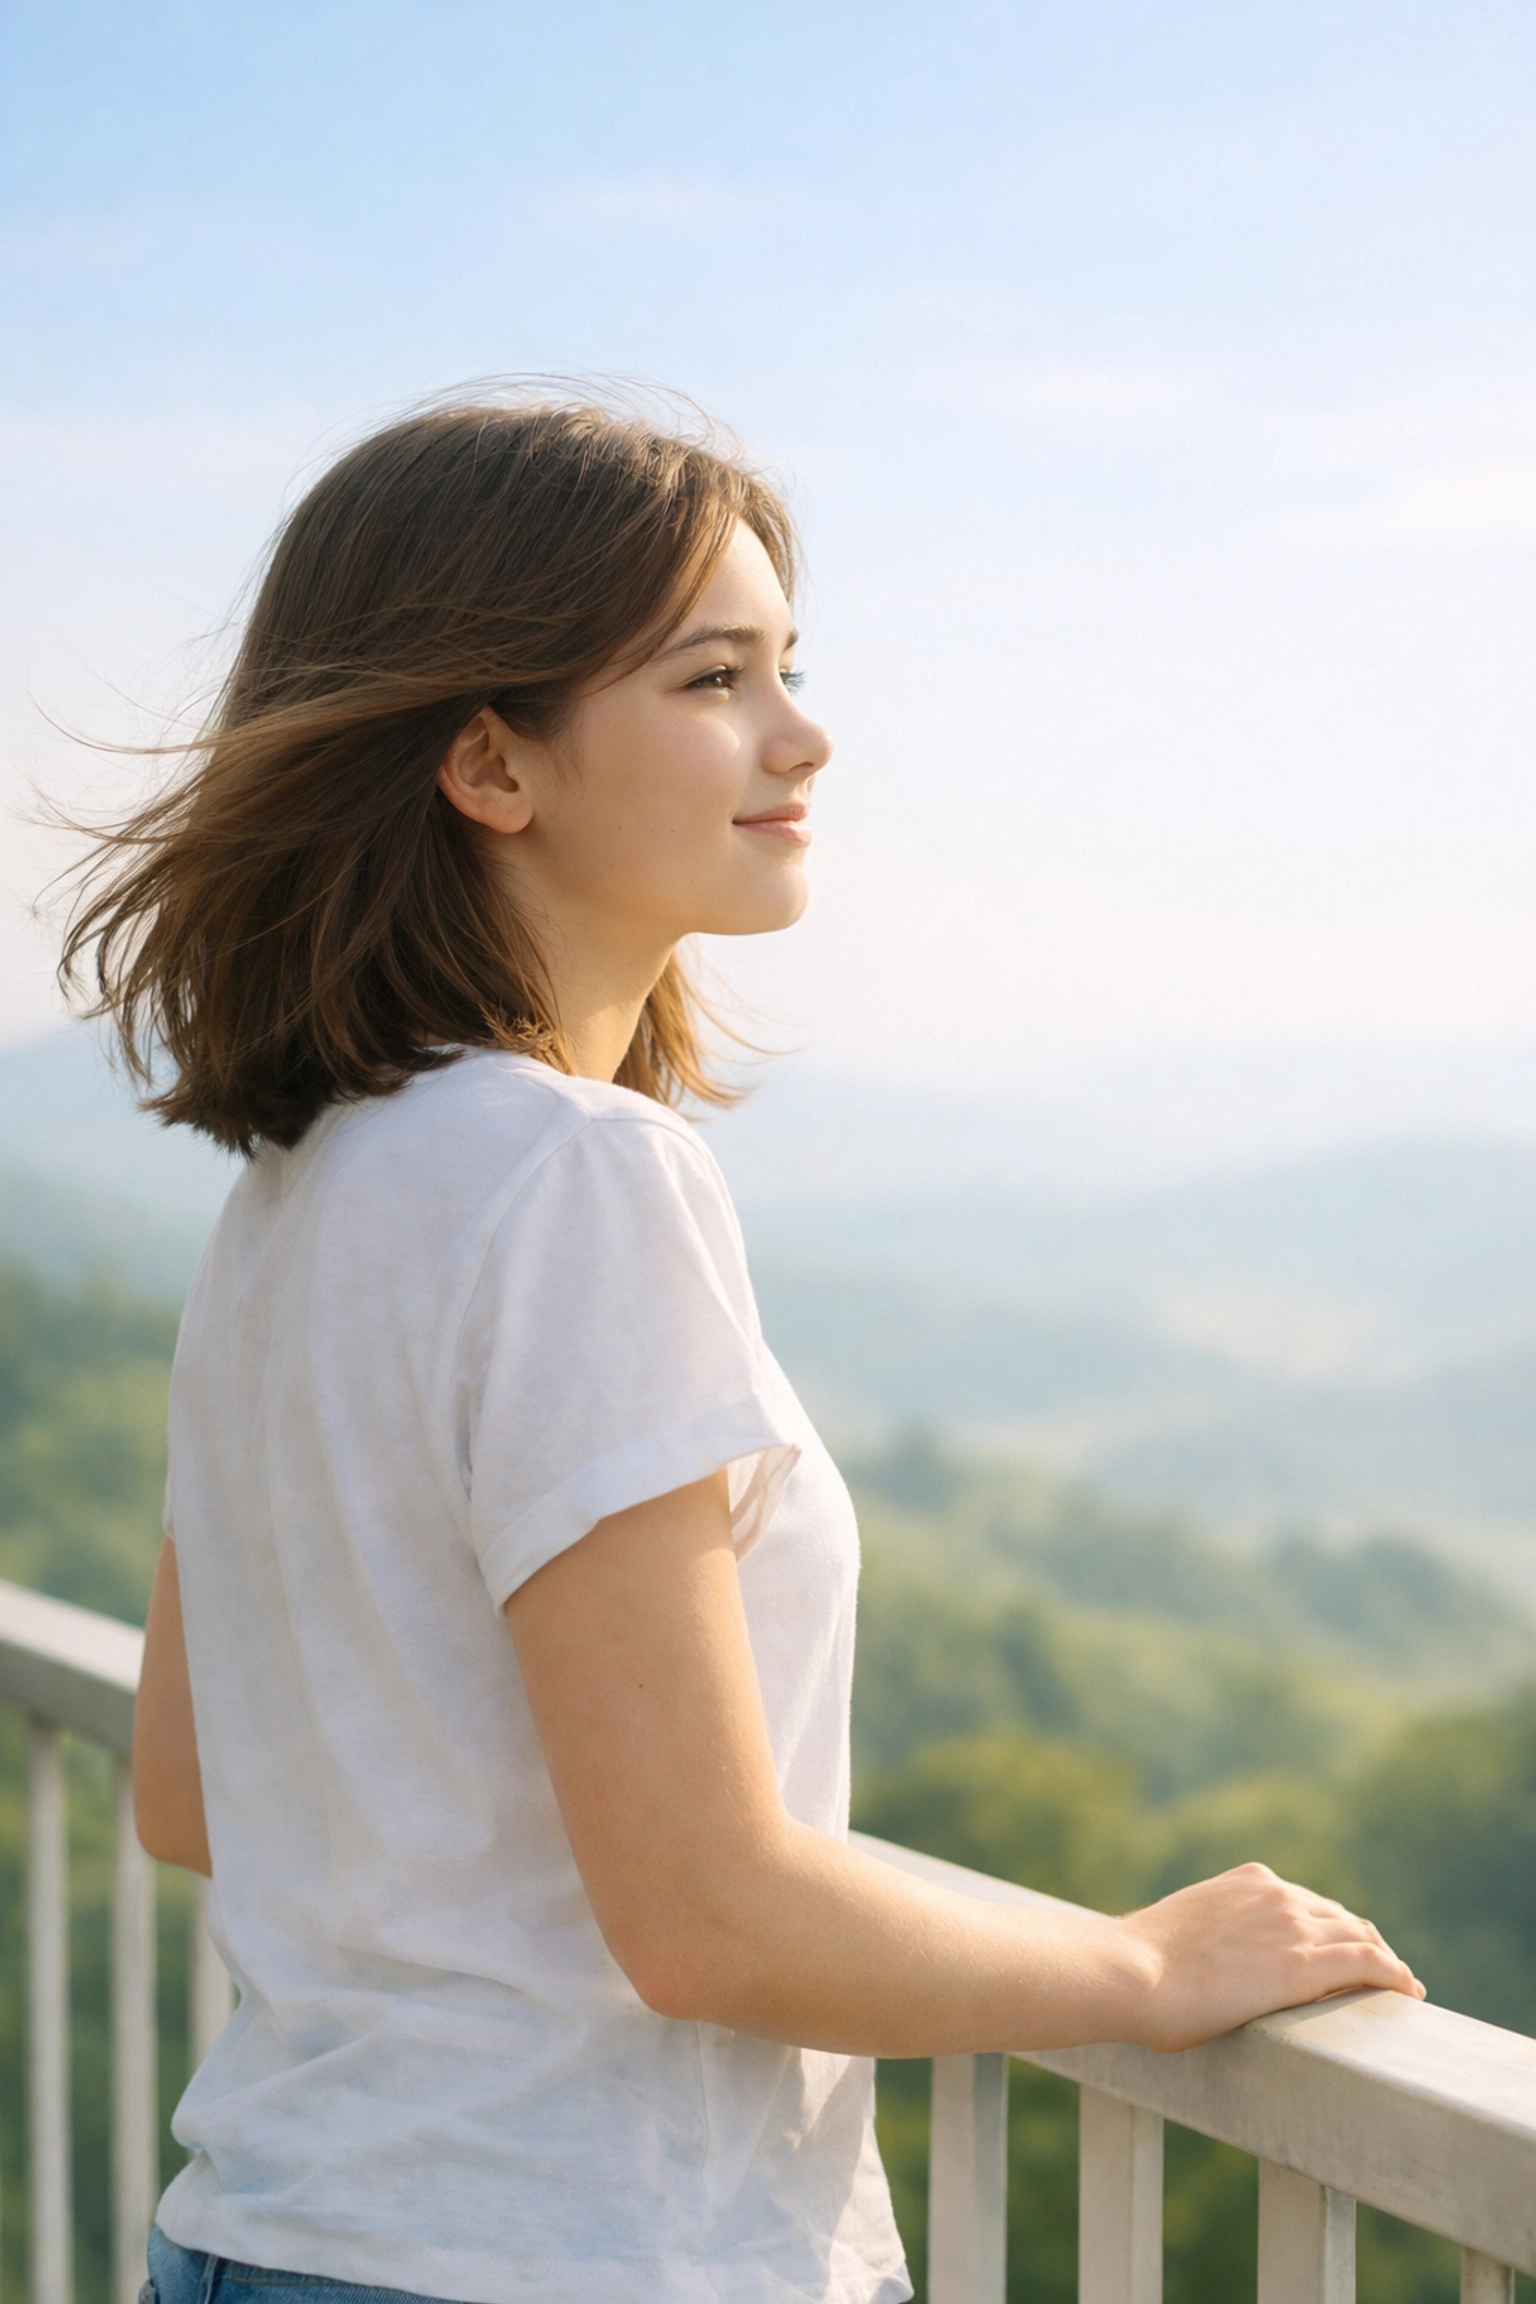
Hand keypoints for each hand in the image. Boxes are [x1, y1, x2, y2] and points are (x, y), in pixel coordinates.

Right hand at [1115, 1862, 1424, 2051]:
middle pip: (1341, 1917)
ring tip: (1402, 1989)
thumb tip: (1195, 1968)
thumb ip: (1207, 1940)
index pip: (1309, 1903)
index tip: (1344, 1953)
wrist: (1130, 1972)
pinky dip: (1395, 1976)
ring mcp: (1293, 1925)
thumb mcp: (1181, 1935)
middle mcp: (1277, 1893)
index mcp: (1247, 1882)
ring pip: (1362, 1937)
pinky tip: (1409, 1994)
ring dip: (1387, 1963)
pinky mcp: (1305, 1964)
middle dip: (1365, 1945)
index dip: (1334, 1928)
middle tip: (1381, 1975)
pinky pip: (1370, 1963)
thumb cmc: (1139, 1968)